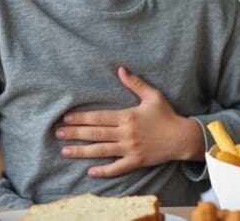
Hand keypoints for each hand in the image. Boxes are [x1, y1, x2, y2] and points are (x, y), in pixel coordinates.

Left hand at [57, 67, 203, 177]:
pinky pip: (116, 168)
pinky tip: (90, 171)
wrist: (182, 137)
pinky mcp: (136, 162)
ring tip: (65, 151)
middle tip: (58, 134)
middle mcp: (126, 133)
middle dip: (75, 133)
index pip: (98, 117)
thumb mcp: (152, 96)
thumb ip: (135, 83)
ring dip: (82, 151)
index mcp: (127, 116)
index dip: (81, 117)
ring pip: (101, 151)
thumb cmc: (167, 115)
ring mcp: (130, 149)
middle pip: (95, 133)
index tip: (65, 118)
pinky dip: (103, 171)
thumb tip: (120, 69)